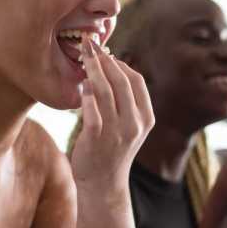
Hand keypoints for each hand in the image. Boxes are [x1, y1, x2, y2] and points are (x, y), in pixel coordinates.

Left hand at [71, 37, 154, 185]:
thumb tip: (112, 67)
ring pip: (105, 92)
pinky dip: (86, 95)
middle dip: (104, 58)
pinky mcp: (96, 140)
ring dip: (93, 69)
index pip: (136, 81)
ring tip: (82, 55)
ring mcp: (116, 133)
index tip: (104, 52)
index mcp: (145, 118)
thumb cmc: (112, 149)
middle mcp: (134, 124)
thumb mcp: (129, 126)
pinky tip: (81, 84)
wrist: (103, 184)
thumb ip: (126, 101)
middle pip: (121, 81)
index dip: (119, 63)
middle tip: (89, 43)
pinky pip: (92, 112)